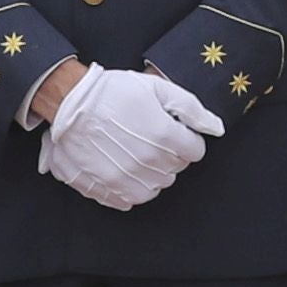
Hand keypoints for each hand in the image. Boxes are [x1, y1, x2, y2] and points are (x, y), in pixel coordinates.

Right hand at [39, 67, 222, 209]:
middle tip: (149, 135)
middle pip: (175, 169)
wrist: (70, 103)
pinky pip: (131, 199)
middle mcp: (148, 163)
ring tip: (135, 151)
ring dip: (151, 171)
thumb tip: (216, 128)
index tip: (172, 129)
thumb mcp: (158, 88)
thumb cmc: (113, 91)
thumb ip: (192, 109)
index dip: (185, 138)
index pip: (195, 151)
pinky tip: (121, 165)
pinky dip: (130, 186)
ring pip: (157, 186)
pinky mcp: (107, 190)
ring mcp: (126, 180)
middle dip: (168, 153)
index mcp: (164, 137)